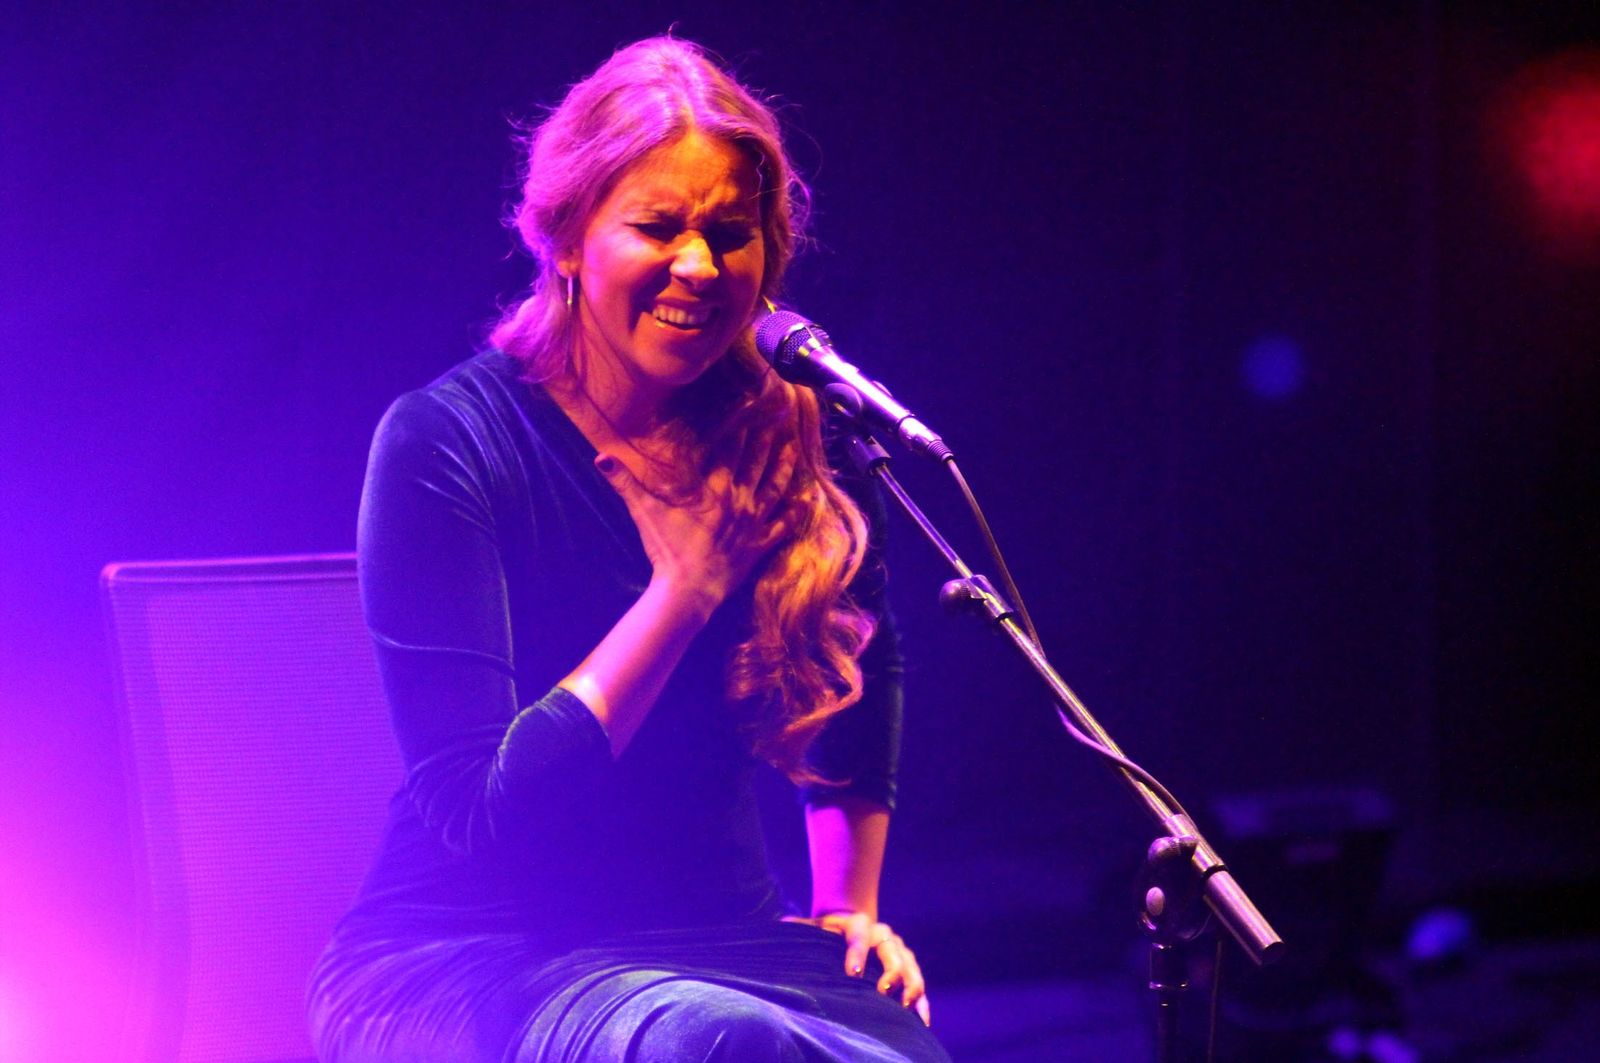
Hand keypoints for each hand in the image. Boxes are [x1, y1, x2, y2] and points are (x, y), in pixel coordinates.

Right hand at [595, 417, 796, 616]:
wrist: (689, 589)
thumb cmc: (667, 548)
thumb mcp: (644, 511)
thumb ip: (624, 482)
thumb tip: (600, 456)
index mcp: (714, 489)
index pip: (731, 451)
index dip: (743, 427)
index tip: (754, 407)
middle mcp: (739, 501)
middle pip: (757, 464)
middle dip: (768, 439)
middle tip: (782, 417)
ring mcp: (753, 524)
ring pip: (774, 489)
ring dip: (784, 467)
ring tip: (794, 447)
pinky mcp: (759, 546)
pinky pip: (782, 527)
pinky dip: (795, 515)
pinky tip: (807, 501)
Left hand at [786, 911, 930, 1024]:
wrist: (852, 923)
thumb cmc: (827, 931)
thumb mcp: (814, 927)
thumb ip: (800, 928)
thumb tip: (783, 924)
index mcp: (858, 924)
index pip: (858, 936)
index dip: (856, 953)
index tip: (852, 972)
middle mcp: (882, 934)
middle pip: (891, 951)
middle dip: (891, 971)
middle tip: (884, 990)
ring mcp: (898, 949)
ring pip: (910, 965)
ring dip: (910, 985)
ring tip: (906, 1006)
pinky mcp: (907, 965)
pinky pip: (917, 981)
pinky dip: (922, 1000)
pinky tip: (923, 1020)